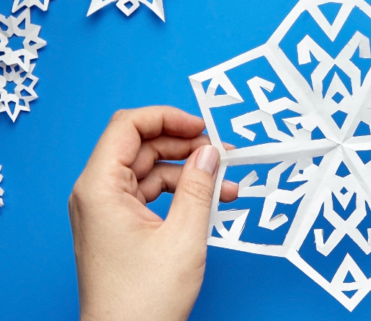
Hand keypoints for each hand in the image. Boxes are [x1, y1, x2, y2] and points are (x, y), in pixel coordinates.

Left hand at [68, 107, 237, 320]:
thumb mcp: (184, 236)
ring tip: (226, 186)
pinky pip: (151, 195)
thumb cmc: (144, 299)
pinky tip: (209, 202)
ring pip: (150, 171)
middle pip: (142, 147)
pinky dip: (181, 194)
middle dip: (185, 147)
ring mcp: (106, 210)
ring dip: (189, 174)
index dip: (168, 118)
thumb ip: (199, 187)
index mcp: (100, 187)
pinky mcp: (119, 226)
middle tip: (223, 155)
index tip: (203, 127)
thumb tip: (211, 153)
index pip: (128, 126)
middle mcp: (97, 193)